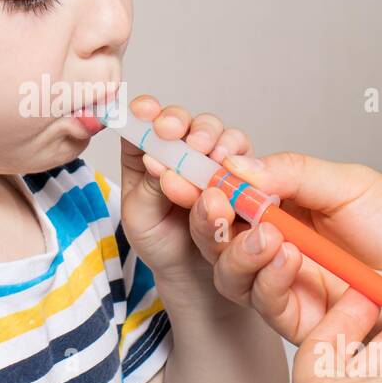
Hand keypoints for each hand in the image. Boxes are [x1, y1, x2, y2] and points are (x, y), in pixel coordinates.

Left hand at [118, 94, 255, 285]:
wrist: (191, 271)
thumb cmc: (159, 240)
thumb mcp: (141, 217)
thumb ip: (148, 187)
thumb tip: (156, 159)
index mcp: (144, 152)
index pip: (142, 120)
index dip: (145, 111)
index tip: (145, 114)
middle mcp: (177, 147)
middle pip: (180, 119)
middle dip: (178, 121)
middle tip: (175, 133)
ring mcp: (209, 156)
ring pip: (212, 130)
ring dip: (209, 136)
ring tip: (205, 152)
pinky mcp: (237, 169)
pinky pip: (240, 153)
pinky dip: (235, 155)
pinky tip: (228, 166)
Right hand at [185, 152, 381, 355]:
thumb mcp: (353, 184)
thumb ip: (293, 174)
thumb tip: (238, 166)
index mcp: (291, 209)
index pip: (232, 199)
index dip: (207, 188)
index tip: (193, 173)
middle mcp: (283, 249)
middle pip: (221, 239)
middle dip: (208, 220)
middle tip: (212, 203)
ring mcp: (291, 288)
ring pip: (234, 275)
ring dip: (237, 250)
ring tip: (263, 230)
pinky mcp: (305, 326)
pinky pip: (266, 305)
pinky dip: (267, 278)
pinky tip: (284, 255)